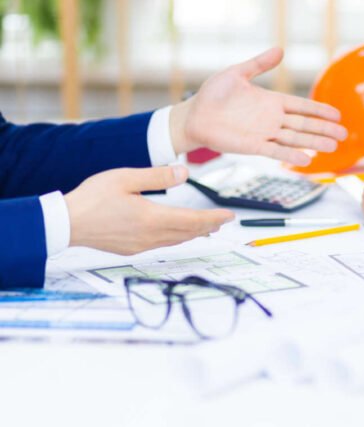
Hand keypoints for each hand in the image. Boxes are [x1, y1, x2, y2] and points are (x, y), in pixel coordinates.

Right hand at [65, 166, 233, 254]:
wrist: (66, 223)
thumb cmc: (92, 198)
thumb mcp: (126, 178)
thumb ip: (157, 176)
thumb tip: (184, 173)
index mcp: (152, 218)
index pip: (193, 220)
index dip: (214, 218)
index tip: (229, 216)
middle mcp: (150, 236)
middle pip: (189, 233)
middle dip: (209, 226)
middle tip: (224, 221)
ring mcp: (141, 245)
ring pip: (177, 240)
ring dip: (195, 234)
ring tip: (208, 228)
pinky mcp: (131, 249)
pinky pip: (163, 244)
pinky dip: (177, 238)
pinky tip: (178, 234)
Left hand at [169, 47, 347, 166]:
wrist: (193, 116)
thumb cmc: (212, 95)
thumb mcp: (237, 74)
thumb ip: (259, 64)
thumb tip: (280, 50)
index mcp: (271, 101)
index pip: (301, 106)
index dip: (319, 110)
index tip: (337, 115)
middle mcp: (271, 119)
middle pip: (304, 125)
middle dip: (324, 129)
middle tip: (344, 135)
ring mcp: (264, 134)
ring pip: (295, 139)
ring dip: (314, 143)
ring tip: (333, 147)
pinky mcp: (253, 146)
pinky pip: (276, 152)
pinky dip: (291, 156)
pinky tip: (306, 160)